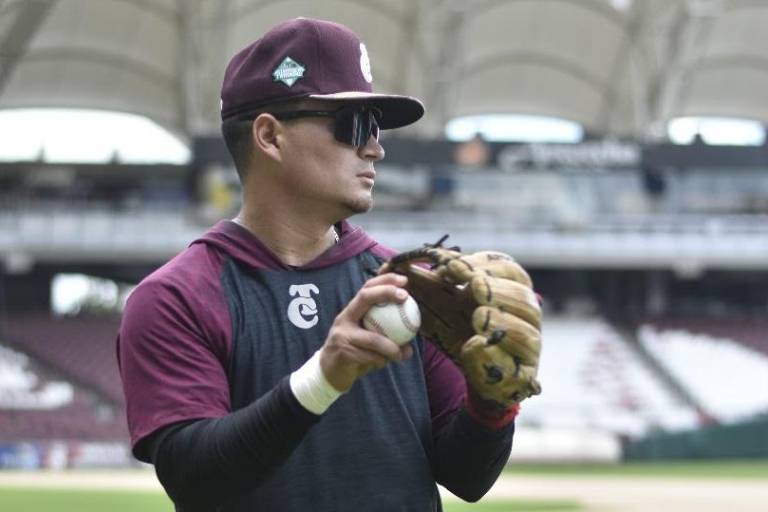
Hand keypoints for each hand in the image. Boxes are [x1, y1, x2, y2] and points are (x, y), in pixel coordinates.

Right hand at [319, 273, 414, 391]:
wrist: (329, 375)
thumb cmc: (354, 354)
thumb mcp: (367, 341)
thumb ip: (386, 336)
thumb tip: (412, 338)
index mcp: (351, 313)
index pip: (367, 289)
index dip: (385, 281)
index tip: (403, 281)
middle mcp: (344, 319)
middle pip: (365, 297)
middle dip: (386, 292)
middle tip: (404, 296)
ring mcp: (341, 335)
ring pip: (374, 338)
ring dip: (391, 347)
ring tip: (401, 354)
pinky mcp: (343, 352)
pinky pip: (369, 356)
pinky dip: (380, 360)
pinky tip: (384, 363)